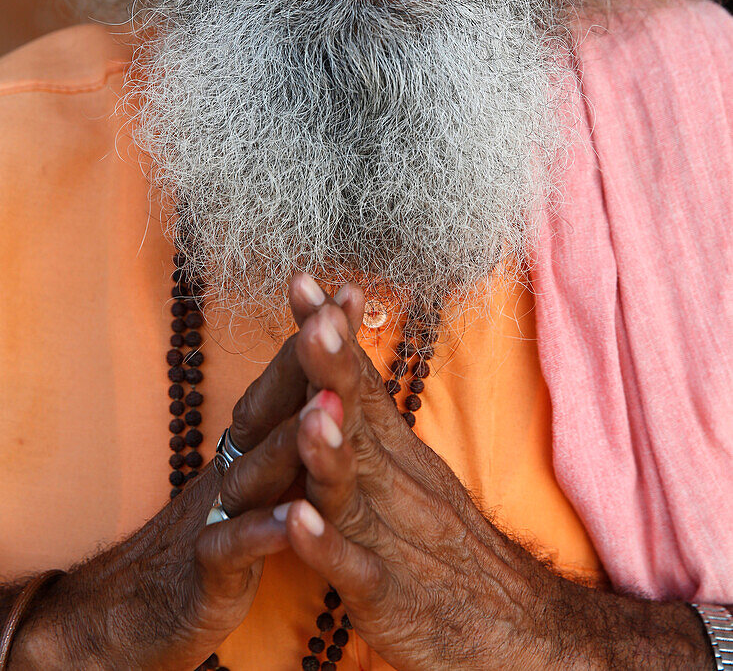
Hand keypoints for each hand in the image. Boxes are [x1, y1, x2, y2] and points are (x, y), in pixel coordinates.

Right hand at [11, 330, 310, 670]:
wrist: (138, 605)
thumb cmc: (220, 529)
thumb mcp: (259, 472)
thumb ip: (289, 425)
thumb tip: (333, 376)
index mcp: (255, 440)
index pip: (291, 378)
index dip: (321, 338)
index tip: (353, 290)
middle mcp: (237, 462)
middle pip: (273, 405)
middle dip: (307, 361)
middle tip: (335, 318)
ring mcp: (219, 511)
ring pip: (256, 469)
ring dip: (292, 439)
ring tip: (328, 409)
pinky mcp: (207, 567)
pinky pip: (233, 545)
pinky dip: (262, 531)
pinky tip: (294, 517)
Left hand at [282, 283, 713, 670]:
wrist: (517, 632)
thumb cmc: (448, 551)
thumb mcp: (411, 478)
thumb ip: (370, 428)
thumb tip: (333, 371)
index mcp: (398, 455)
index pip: (361, 381)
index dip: (330, 334)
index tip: (303, 280)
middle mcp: (399, 486)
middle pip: (362, 420)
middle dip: (333, 369)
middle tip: (314, 321)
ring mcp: (396, 541)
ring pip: (359, 489)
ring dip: (332, 450)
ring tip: (311, 414)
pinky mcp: (392, 600)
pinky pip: (358, 570)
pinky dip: (328, 548)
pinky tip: (299, 523)